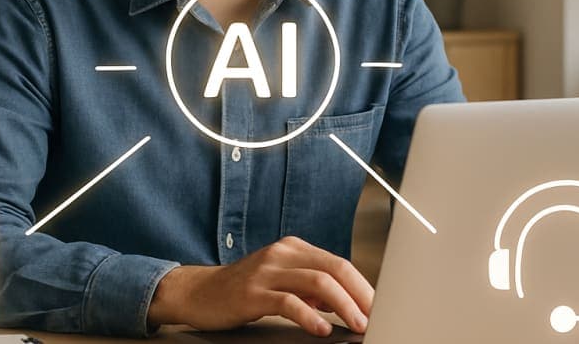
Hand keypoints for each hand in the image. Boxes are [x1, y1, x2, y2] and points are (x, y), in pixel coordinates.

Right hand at [147, 236, 372, 336]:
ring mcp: (266, 271)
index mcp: (294, 248)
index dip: (363, 287)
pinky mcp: (252, 292)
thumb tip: (349, 303)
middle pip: (334, 268)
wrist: (199, 293)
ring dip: (344, 306)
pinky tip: (321, 329)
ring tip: (356, 325)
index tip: (380, 308)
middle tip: (376, 318)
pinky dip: (310, 316)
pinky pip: (288, 302)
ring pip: (317, 282)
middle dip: (361, 295)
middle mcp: (282, 253)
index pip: (339, 264)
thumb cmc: (243, 290)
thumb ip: (312, 287)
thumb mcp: (282, 282)